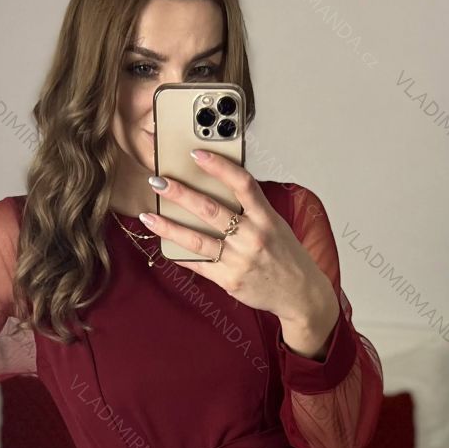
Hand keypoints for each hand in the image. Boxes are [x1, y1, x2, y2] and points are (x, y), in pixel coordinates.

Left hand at [141, 153, 333, 328]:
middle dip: (180, 193)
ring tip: (148, 216)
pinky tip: (164, 245)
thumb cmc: (285, 256)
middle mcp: (253, 237)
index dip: (219, 166)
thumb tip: (218, 190)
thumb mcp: (275, 226)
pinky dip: (180, 254)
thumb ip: (251, 210)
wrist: (300, 294)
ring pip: (197, 240)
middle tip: (159, 181)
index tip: (196, 153)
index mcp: (266, 218)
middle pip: (211, 210)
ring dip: (169, 227)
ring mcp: (240, 260)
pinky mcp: (230, 280)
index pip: (242, 183)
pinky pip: (199, 264)